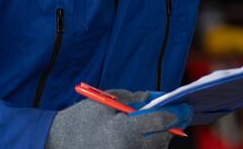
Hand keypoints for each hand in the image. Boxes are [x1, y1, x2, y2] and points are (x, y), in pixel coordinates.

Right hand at [45, 90, 191, 148]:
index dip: (175, 113)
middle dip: (171, 126)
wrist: (57, 143)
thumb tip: (154, 98)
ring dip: (161, 137)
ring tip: (165, 125)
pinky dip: (150, 145)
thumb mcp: (105, 102)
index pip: (159, 122)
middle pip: (161, 139)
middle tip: (182, 114)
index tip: (185, 107)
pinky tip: (150, 136)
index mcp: (122, 131)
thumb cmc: (80, 120)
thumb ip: (132, 99)